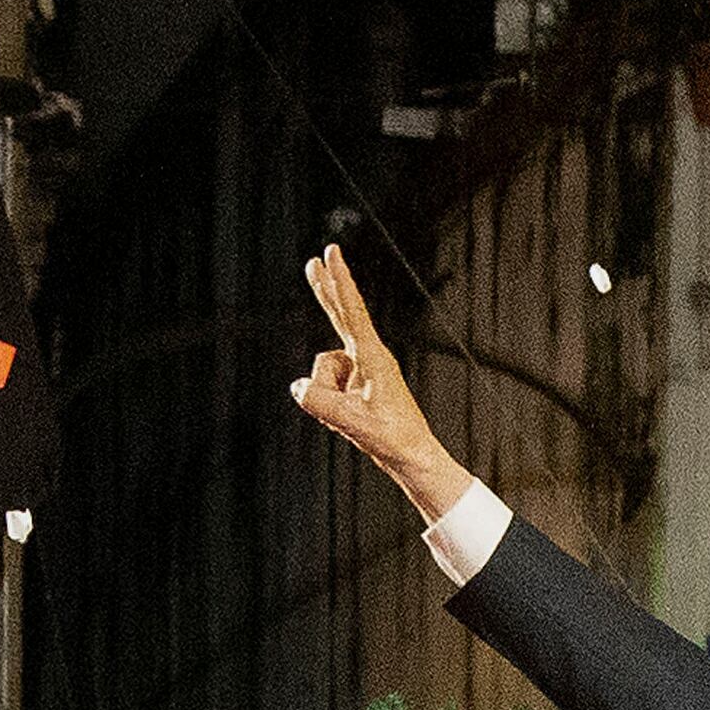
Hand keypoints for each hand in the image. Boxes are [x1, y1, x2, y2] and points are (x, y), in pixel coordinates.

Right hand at [288, 244, 476, 517]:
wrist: (412, 457)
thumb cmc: (391, 439)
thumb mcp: (352, 423)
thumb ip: (319, 402)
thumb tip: (297, 387)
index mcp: (374, 357)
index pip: (352, 311)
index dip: (339, 280)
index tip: (332, 252)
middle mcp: (368, 356)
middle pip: (340, 315)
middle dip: (325, 290)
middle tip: (315, 260)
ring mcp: (361, 369)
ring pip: (321, 371)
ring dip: (325, 395)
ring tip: (353, 416)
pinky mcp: (356, 383)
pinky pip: (324, 386)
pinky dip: (327, 402)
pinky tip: (346, 418)